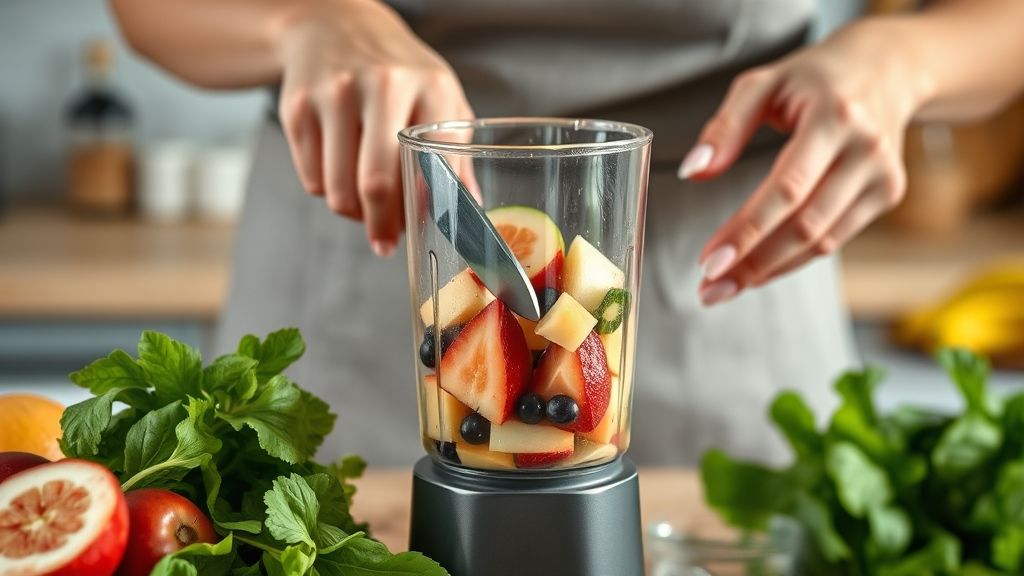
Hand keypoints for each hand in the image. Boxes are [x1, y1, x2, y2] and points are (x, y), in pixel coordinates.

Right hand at [275, 0, 472, 256]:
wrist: (336, 25)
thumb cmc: (399, 70)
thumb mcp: (441, 96)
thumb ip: (457, 151)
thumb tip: (470, 206)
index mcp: (429, 86)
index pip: (429, 166)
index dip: (422, 210)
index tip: (418, 234)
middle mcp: (382, 85)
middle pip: (376, 184)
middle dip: (381, 225)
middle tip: (384, 242)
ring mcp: (334, 94)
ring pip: (337, 190)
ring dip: (353, 213)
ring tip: (364, 204)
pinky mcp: (297, 107)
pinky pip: (312, 178)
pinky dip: (327, 190)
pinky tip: (341, 173)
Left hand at [680, 21, 929, 305]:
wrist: (885, 70)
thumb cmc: (811, 79)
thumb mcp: (762, 84)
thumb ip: (724, 127)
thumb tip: (692, 171)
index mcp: (834, 118)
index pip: (787, 188)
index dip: (747, 231)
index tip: (709, 262)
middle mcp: (866, 150)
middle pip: (805, 225)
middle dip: (752, 263)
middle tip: (708, 289)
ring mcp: (882, 176)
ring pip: (820, 242)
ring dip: (768, 271)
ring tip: (723, 287)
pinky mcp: (887, 195)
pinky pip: (832, 240)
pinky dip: (791, 260)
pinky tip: (757, 269)